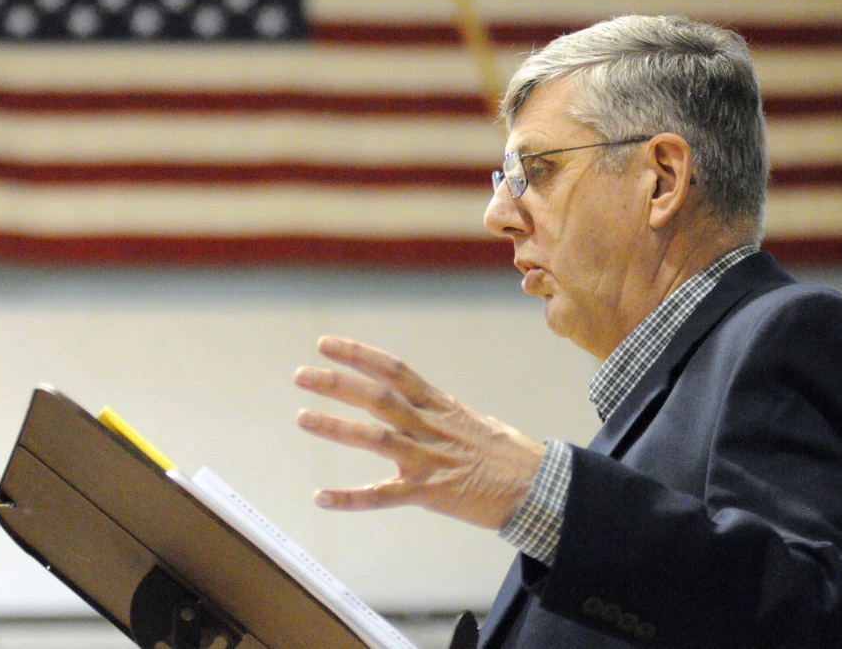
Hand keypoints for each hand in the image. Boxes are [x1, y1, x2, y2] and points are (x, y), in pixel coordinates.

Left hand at [294, 336, 545, 529]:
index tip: (327, 344)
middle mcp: (431, 426)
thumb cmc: (510, 454)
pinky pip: (385, 496)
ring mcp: (430, 459)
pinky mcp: (431, 493)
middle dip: (338, 384)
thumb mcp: (474, 421)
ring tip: (303, 417)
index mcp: (440, 405)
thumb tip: (423, 402)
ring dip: (337, 427)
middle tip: (302, 375)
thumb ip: (441, 412)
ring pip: (376, 438)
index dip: (359, 354)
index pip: (394, 370)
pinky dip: (351, 497)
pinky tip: (321, 497)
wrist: (539, 487)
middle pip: (378, 397)